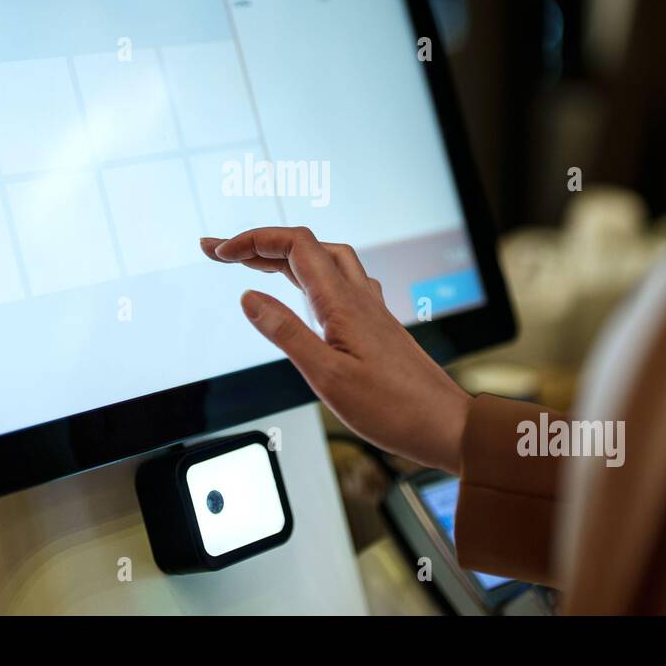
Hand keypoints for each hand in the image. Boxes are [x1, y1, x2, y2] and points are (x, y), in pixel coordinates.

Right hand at [200, 227, 471, 474]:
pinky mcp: (376, 325)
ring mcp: (370, 309)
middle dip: (262, 243)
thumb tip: (249, 297)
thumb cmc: (394, 408)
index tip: (219, 251)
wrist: (446, 425)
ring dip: (287, 255)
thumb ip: (286, 333)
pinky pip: (341, 282)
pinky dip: (311, 276)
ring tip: (254, 265)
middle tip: (223, 253)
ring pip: (326, 261)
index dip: (255, 239)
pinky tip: (305, 293)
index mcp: (343, 303)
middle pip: (308, 247)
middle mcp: (358, 297)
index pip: (295, 246)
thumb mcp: (327, 376)